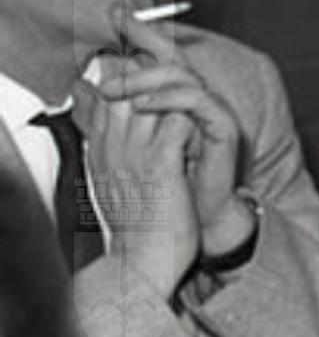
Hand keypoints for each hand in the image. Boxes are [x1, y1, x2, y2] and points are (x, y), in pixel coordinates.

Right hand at [70, 77, 198, 299]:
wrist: (142, 264)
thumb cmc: (137, 225)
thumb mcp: (113, 181)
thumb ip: (114, 148)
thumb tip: (120, 124)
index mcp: (100, 148)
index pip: (106, 90)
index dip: (132, 73)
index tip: (157, 75)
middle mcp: (111, 146)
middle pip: (125, 83)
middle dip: (156, 72)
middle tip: (182, 78)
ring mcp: (134, 154)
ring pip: (151, 95)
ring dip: (178, 91)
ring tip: (195, 99)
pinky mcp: (161, 166)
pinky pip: (176, 122)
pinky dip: (191, 116)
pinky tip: (201, 123)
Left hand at [92, 2, 244, 238]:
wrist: (188, 223)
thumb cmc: (164, 186)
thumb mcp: (125, 144)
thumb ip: (110, 114)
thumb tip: (85, 88)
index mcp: (175, 99)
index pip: (157, 56)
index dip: (140, 32)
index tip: (116, 10)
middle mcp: (195, 99)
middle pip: (173, 54)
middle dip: (146, 35)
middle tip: (118, 24)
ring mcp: (211, 111)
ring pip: (182, 75)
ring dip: (144, 77)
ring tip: (113, 89)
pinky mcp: (222, 127)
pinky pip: (197, 101)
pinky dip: (168, 98)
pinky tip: (142, 104)